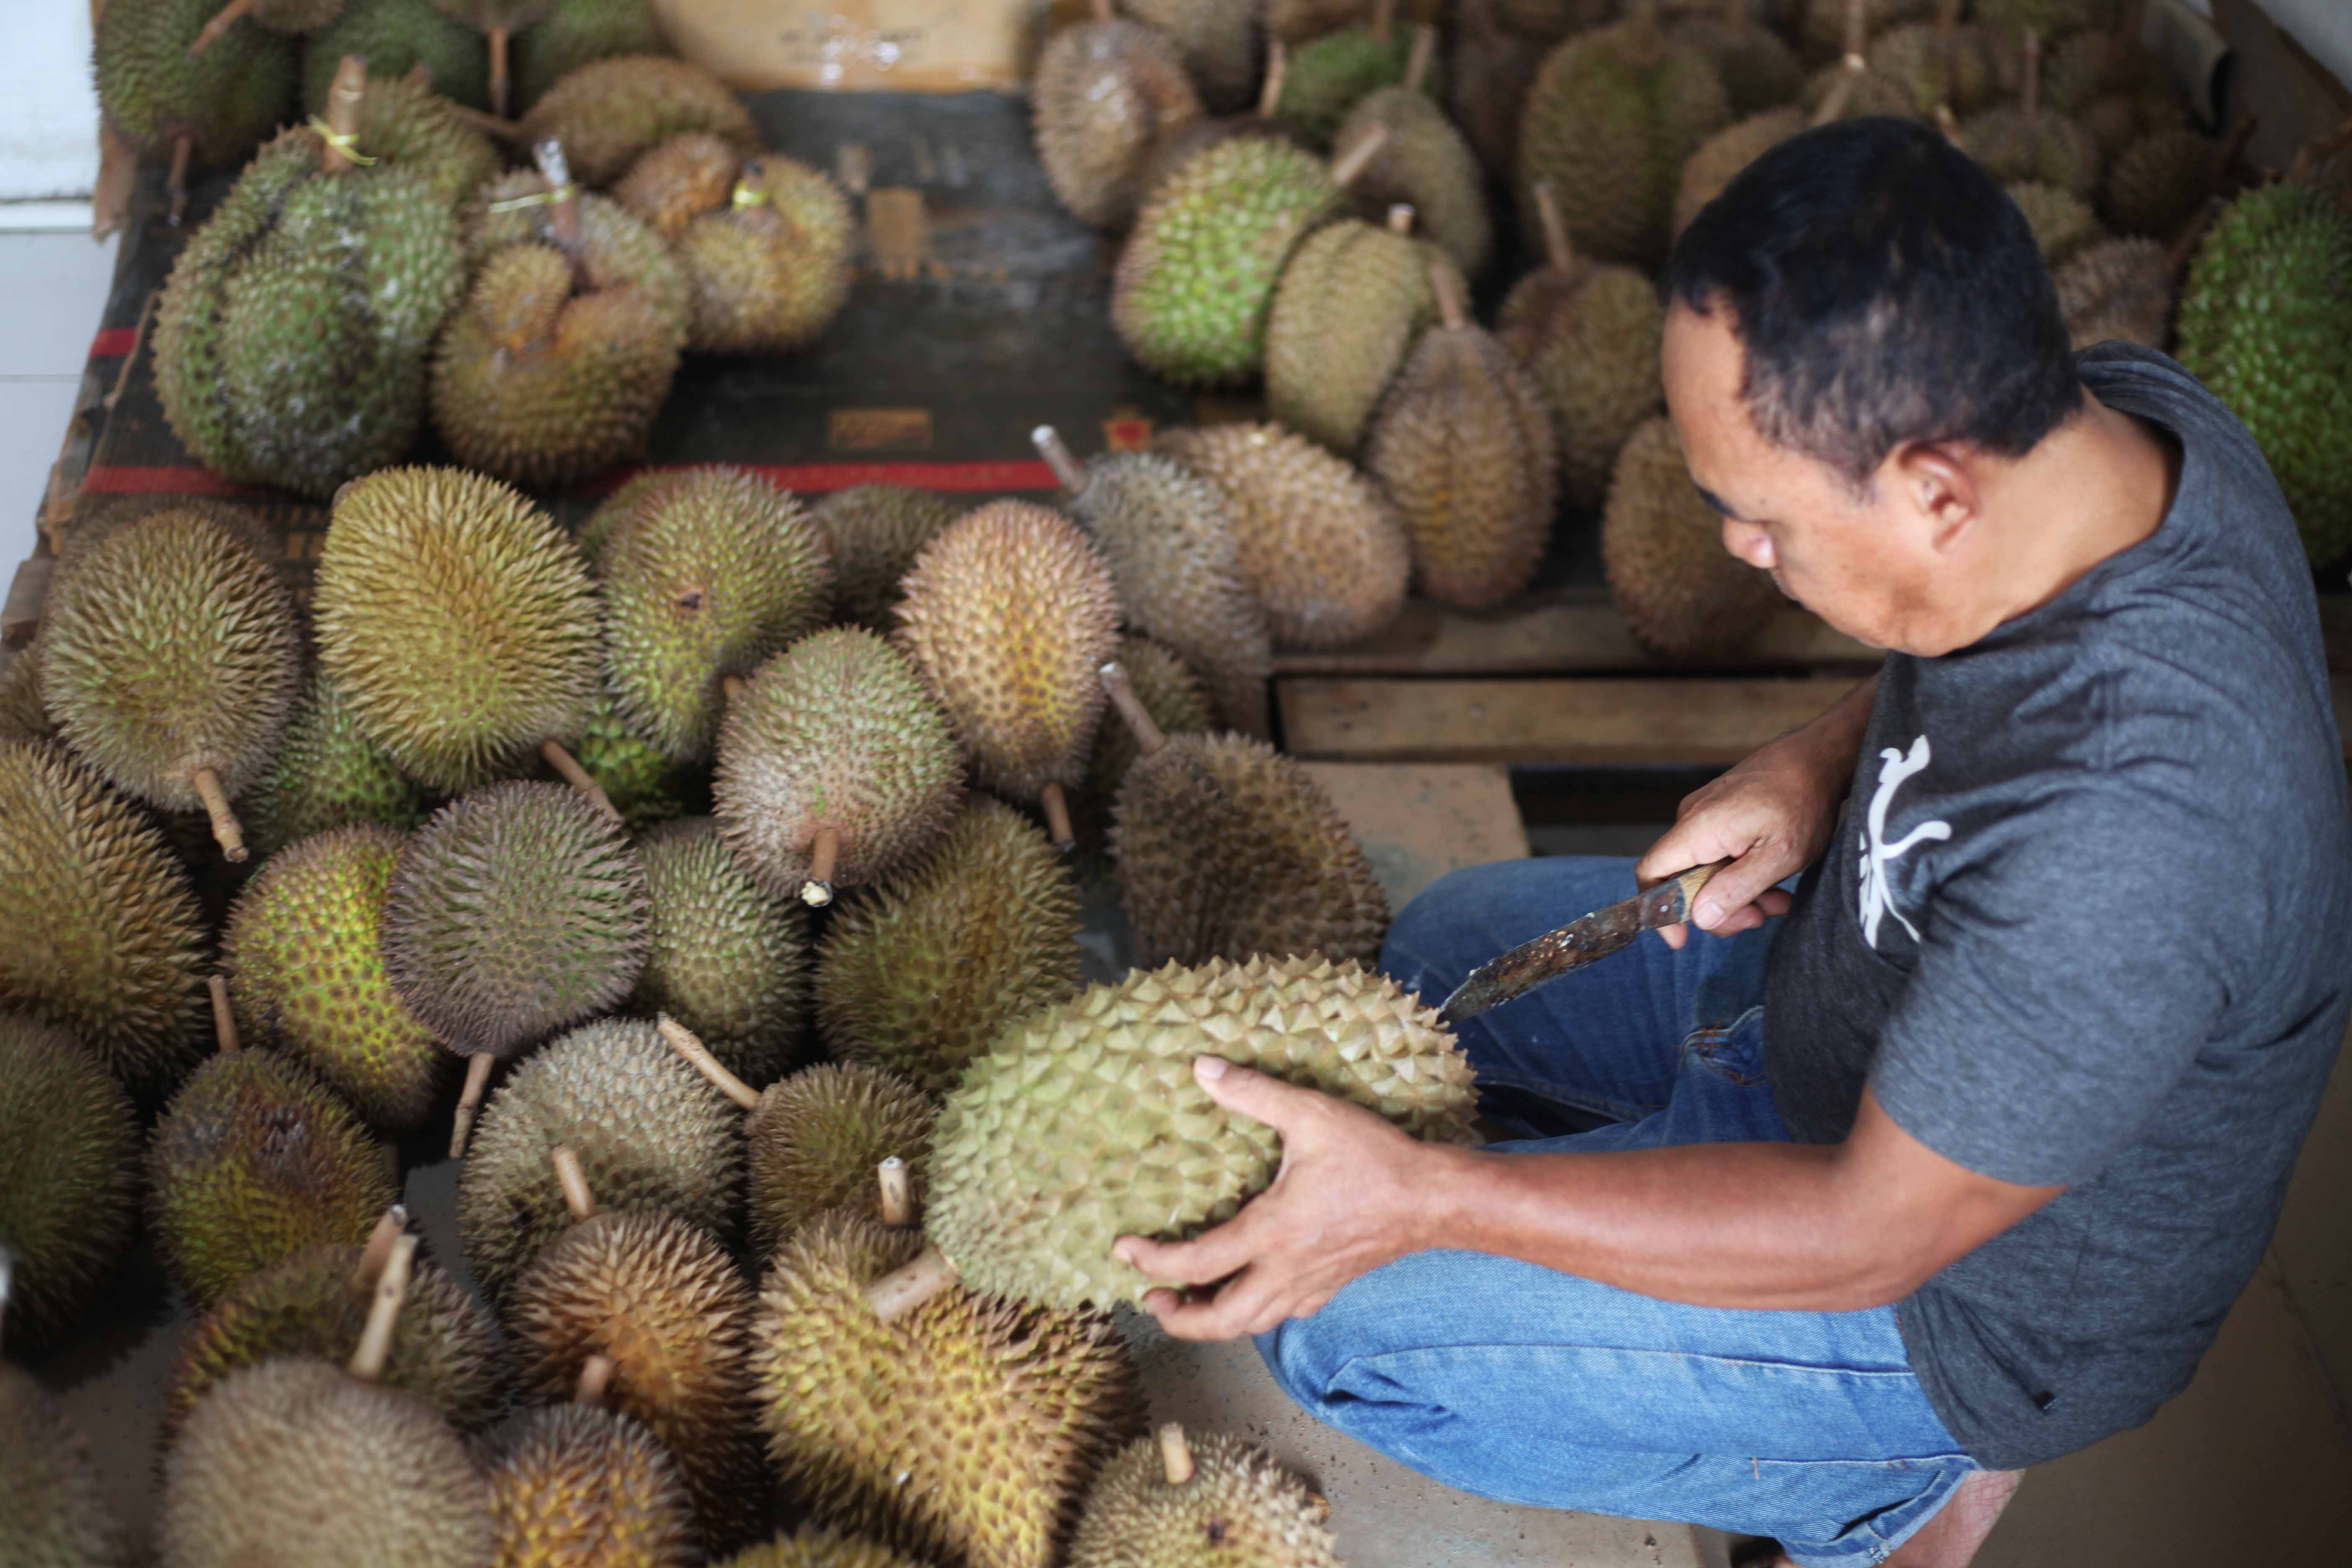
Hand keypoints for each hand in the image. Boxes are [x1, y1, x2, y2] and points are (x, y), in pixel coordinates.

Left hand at [1115, 1057, 1439, 1340]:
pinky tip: (1248, 1291)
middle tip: (1152, 1299)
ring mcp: (1309, 1285)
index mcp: (1271, 1232)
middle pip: (1219, 1320)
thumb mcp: (1311, 1114)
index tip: (1123, 1249)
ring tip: (1189, 1300)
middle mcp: (1285, 1270)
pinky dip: (1253, 1313)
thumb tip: (1201, 1067)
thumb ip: (1253, 1092)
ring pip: (1250, 1325)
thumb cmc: (1373, 1157)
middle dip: (1178, 1318)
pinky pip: (1281, 1315)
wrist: (1432, 1199)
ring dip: (1213, 1320)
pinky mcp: (1329, 1288)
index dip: (1151, 1262)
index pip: (1196, 1263)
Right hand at [1635, 677, 1873, 946]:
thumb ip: (1736, 889)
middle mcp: (1692, 820)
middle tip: (1758, 917)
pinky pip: (1719, 854)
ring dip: (1738, 894)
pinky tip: (1775, 881)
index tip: (1681, 939)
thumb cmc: (1802, 801)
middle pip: (1682, 880)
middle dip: (1718, 908)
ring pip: (1705, 871)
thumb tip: (1699, 917)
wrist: (1818, 756)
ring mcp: (1706, 816)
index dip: (1658, 911)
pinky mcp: (1721, 814)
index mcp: (1699, 829)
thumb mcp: (1779, 856)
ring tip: (1779, 900)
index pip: (1651, 873)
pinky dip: (1743, 874)